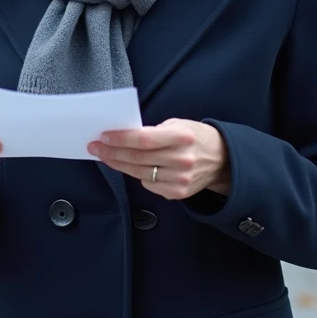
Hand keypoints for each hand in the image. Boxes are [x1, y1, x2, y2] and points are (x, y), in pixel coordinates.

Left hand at [88, 119, 229, 200]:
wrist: (221, 160)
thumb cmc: (195, 137)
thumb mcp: (178, 125)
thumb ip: (153, 131)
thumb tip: (122, 136)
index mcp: (182, 137)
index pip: (144, 140)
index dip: (121, 139)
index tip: (103, 136)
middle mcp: (182, 160)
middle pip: (138, 158)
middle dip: (112, 152)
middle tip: (95, 147)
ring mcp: (180, 179)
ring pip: (139, 173)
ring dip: (118, 164)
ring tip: (105, 156)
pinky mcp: (178, 193)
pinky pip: (148, 185)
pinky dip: (137, 175)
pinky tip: (131, 167)